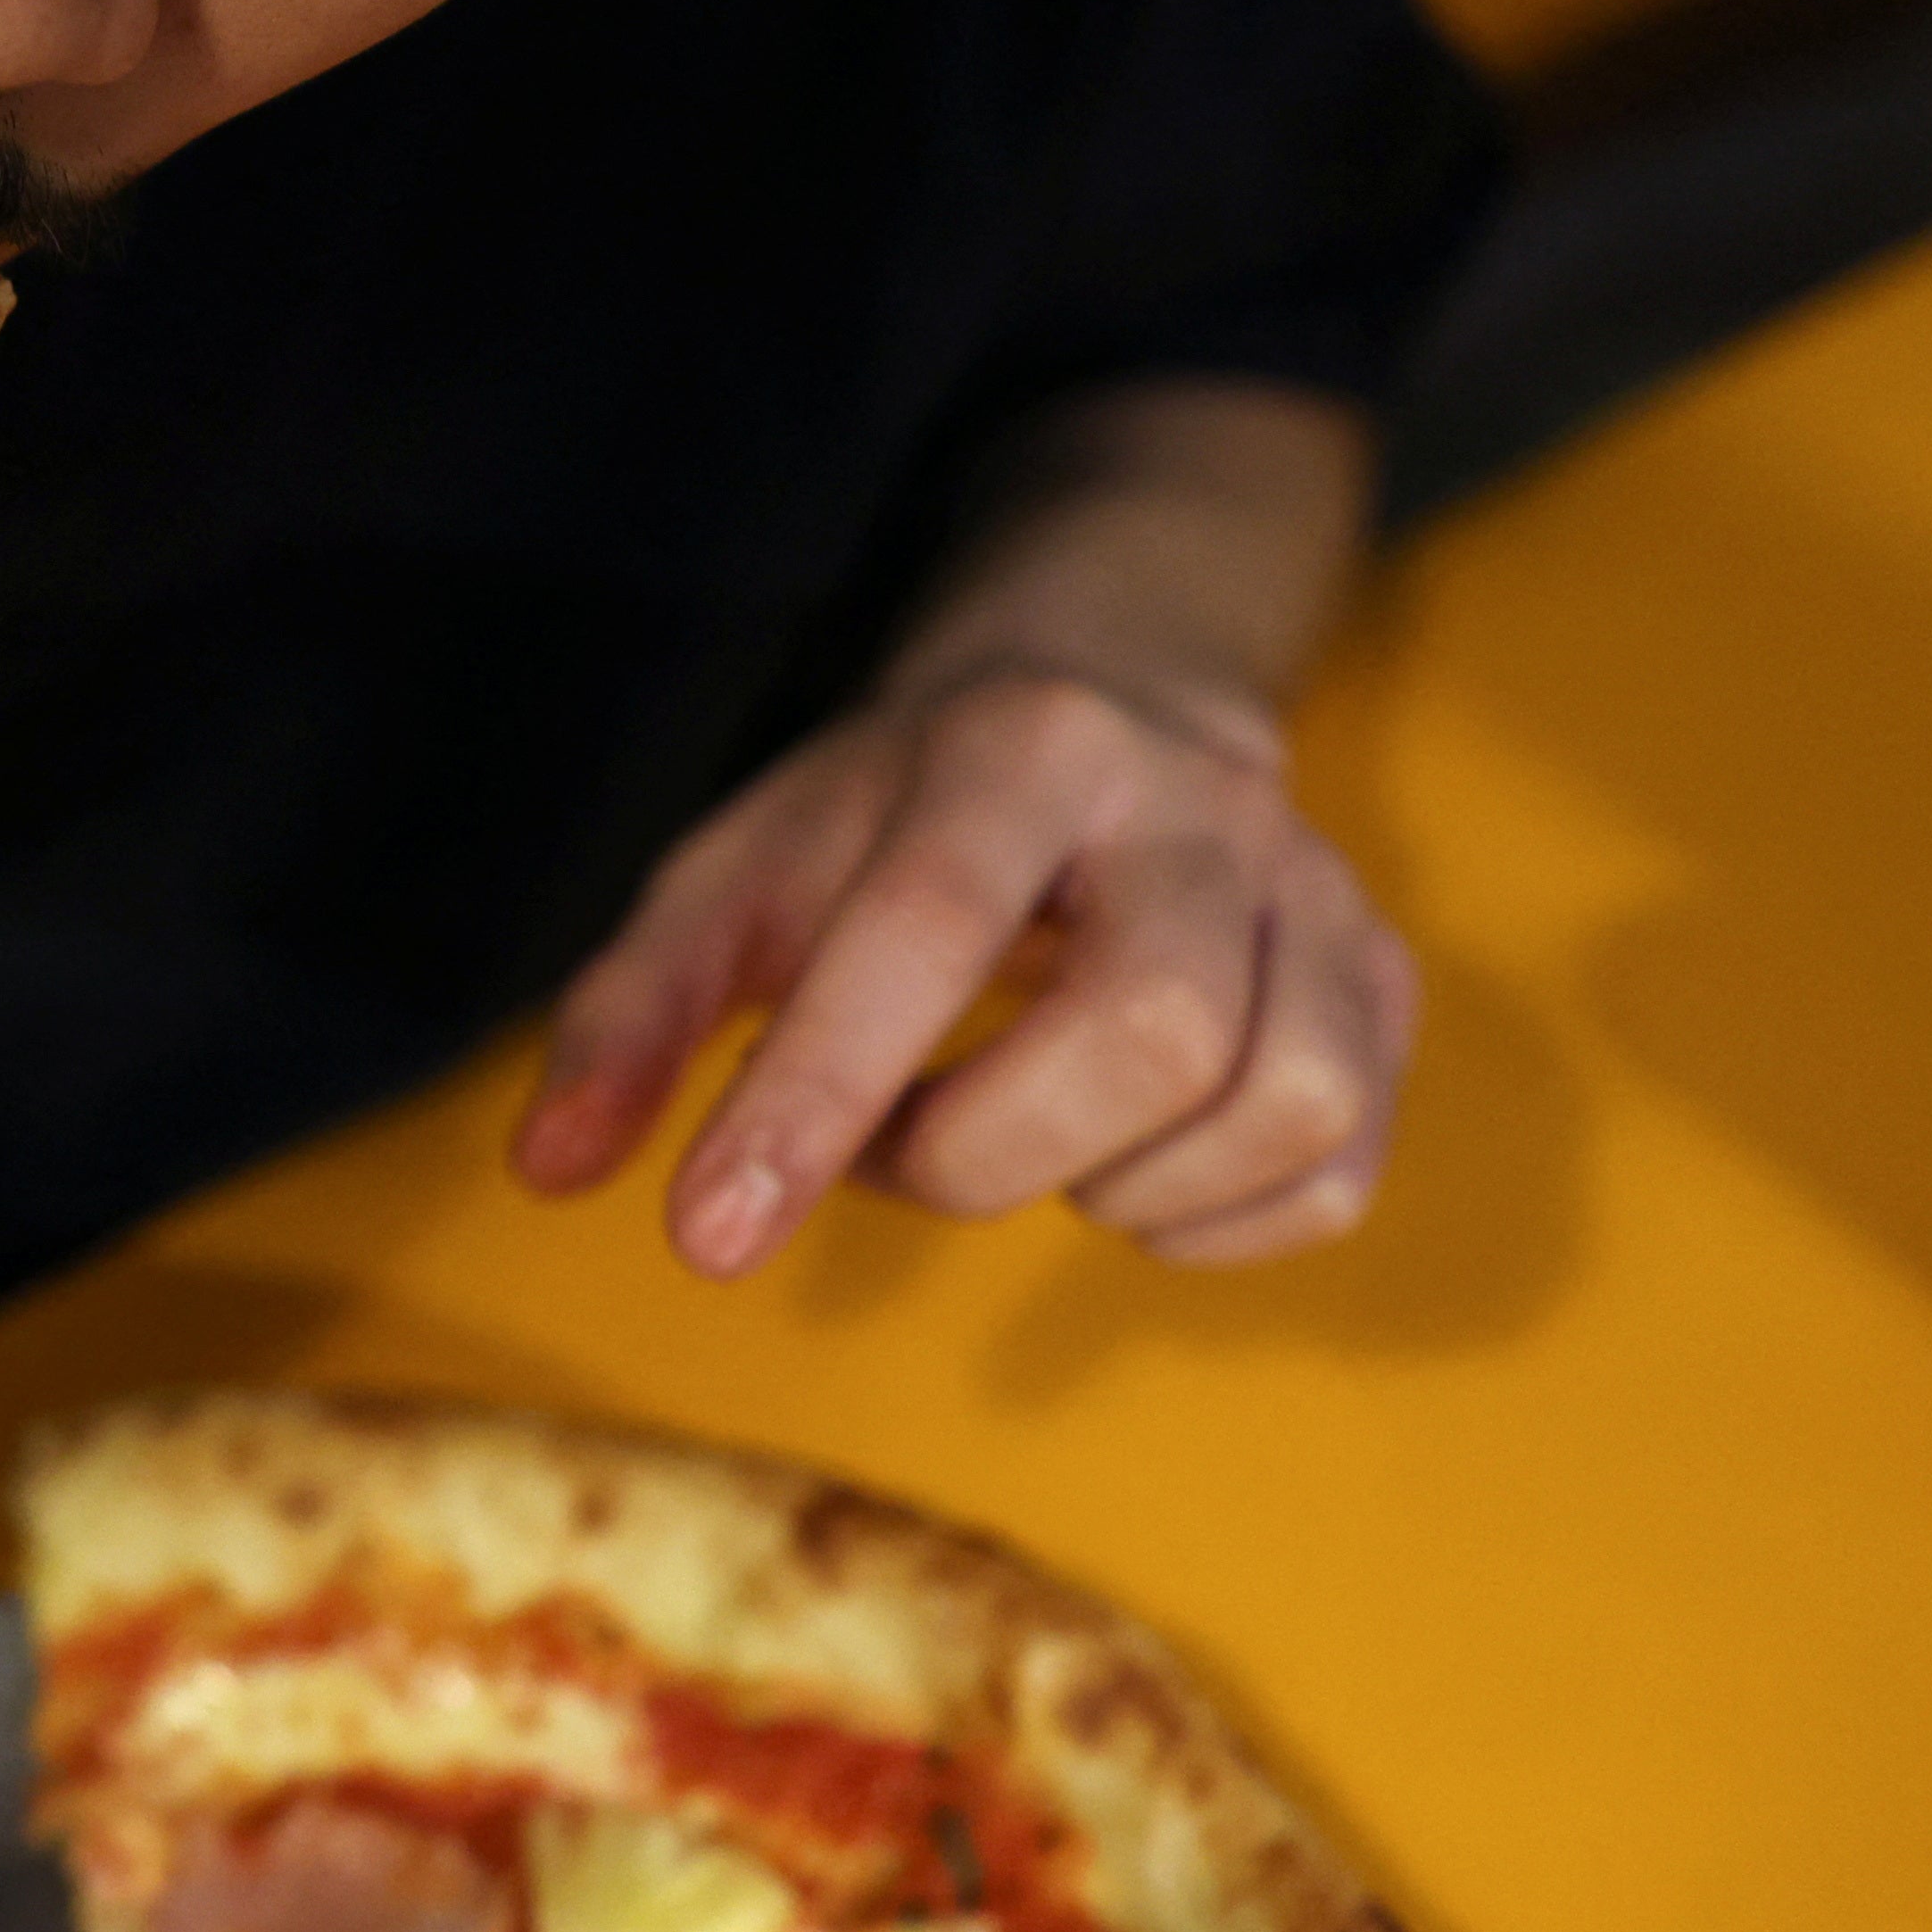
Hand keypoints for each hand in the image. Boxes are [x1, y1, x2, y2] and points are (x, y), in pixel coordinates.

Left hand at [507, 659, 1418, 1276]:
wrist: (1105, 693)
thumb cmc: (888, 818)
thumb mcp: (737, 874)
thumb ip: (632, 1013)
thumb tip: (550, 1173)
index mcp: (1010, 749)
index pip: (921, 929)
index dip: (816, 1096)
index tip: (711, 1238)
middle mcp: (1194, 806)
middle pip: (1149, 1032)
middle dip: (987, 1150)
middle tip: (905, 1143)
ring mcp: (1316, 890)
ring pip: (1276, 1102)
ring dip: (1116, 1183)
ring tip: (1019, 1134)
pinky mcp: (1380, 982)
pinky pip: (1337, 1166)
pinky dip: (1213, 1222)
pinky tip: (1119, 1164)